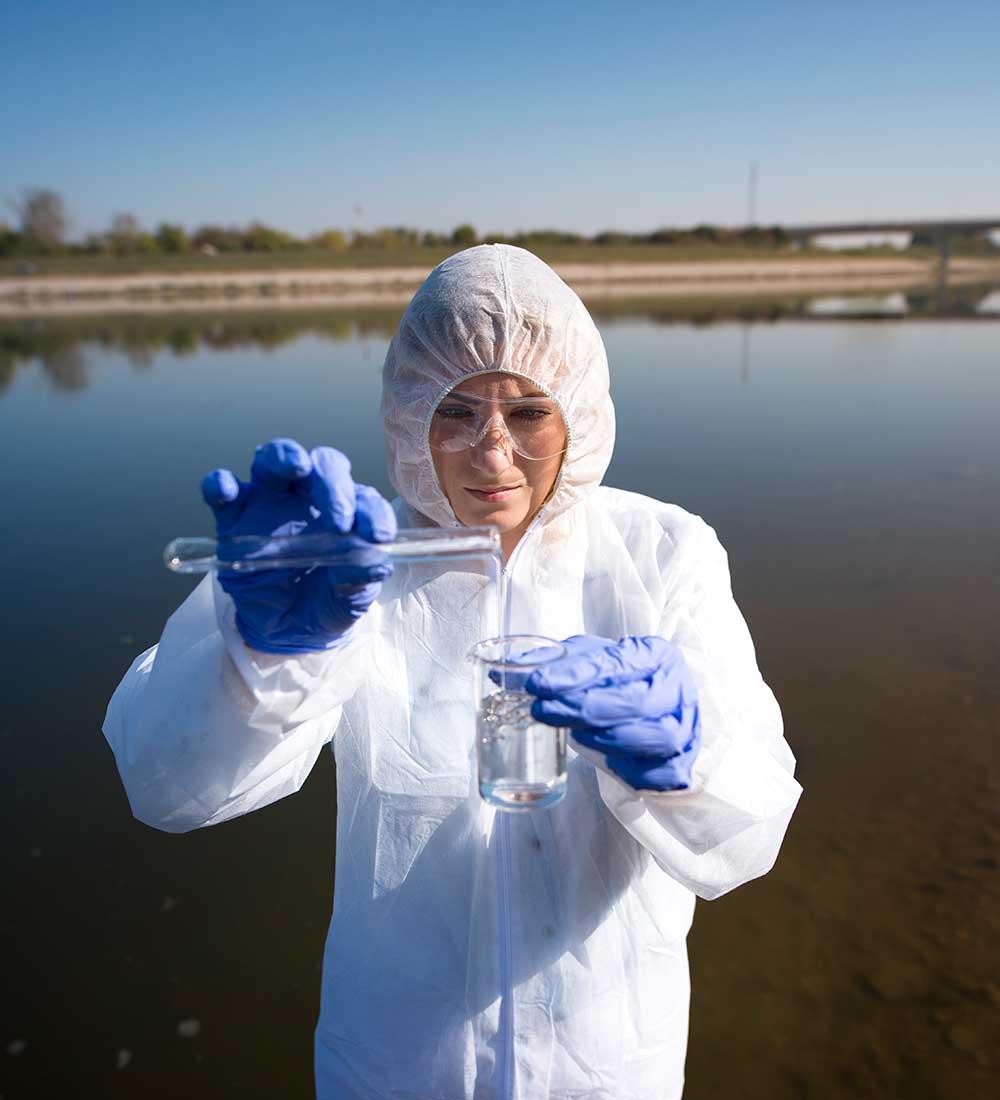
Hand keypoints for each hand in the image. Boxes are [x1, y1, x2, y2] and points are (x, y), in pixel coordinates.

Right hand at [201, 438, 395, 653]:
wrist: (288, 630)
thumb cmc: (328, 600)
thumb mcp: (351, 597)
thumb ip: (360, 578)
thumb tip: (375, 562)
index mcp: (347, 510)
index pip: (363, 497)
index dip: (372, 512)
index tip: (378, 536)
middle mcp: (309, 497)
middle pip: (322, 465)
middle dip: (333, 483)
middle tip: (339, 520)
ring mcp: (269, 503)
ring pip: (273, 461)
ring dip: (284, 456)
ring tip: (296, 465)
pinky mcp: (233, 519)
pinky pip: (221, 492)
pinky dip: (220, 484)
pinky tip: (225, 489)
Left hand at [525, 634, 700, 790]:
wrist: (659, 715)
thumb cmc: (618, 685)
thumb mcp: (588, 665)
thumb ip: (549, 664)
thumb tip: (498, 670)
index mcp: (655, 655)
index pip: (614, 662)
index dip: (573, 674)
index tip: (536, 683)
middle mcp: (676, 689)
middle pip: (634, 700)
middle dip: (583, 707)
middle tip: (542, 710)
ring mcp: (684, 728)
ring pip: (652, 736)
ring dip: (606, 737)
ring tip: (574, 736)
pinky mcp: (680, 764)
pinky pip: (658, 772)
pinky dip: (630, 768)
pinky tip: (607, 761)